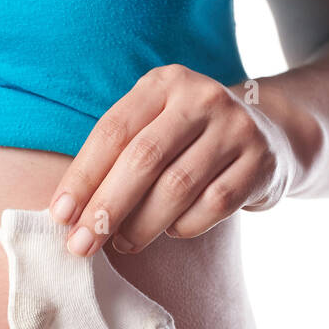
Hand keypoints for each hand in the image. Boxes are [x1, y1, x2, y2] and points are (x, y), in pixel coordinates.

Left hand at [49, 64, 297, 254]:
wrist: (267, 134)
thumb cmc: (187, 140)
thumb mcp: (153, 126)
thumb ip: (116, 158)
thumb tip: (70, 215)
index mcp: (163, 83)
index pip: (113, 131)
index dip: (83, 176)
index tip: (60, 216)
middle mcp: (201, 97)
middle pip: (143, 159)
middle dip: (106, 208)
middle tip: (82, 244)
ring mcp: (236, 128)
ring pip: (177, 187)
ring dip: (141, 225)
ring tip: (122, 244)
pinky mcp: (260, 162)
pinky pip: (213, 205)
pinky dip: (183, 227)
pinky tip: (170, 231)